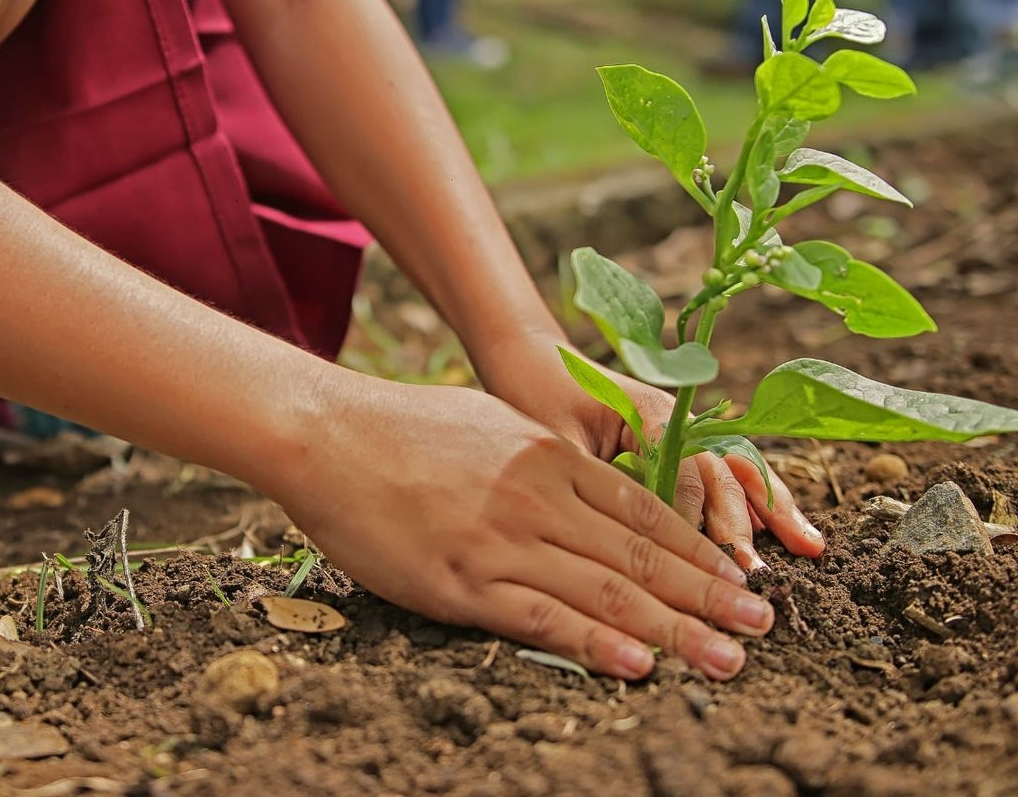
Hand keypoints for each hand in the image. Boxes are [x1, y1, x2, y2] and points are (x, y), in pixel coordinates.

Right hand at [268, 375, 774, 680]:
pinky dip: (595, 645)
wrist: (330, 432)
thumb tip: (583, 489)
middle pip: (640, 555)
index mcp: (549, 456)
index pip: (643, 511)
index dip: (698, 548)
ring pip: (605, 591)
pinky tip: (639, 665)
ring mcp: (501, 539)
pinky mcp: (460, 581)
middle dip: (708, 593)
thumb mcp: (492, 425)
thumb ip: (544, 459)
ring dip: (675, 628)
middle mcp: (538, 497)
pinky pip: (540, 617)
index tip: (738, 577)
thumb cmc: (407, 427)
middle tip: (762, 625)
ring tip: (728, 657)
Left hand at [472, 331, 825, 571]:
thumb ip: (596, 481)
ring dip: (770, 509)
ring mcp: (682, 428)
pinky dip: (756, 498)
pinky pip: (724, 471)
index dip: (693, 523)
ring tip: (809, 546)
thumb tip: (623, 539)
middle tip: (756, 576)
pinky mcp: (678, 441)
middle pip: (720, 473)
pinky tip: (786, 527)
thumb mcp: (557, 441)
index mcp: (648, 413)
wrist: (531, 358)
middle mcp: (676, 418)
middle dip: (741, 525)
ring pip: (736, 470)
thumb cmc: (536, 397)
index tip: (702, 569)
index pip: (684, 474)